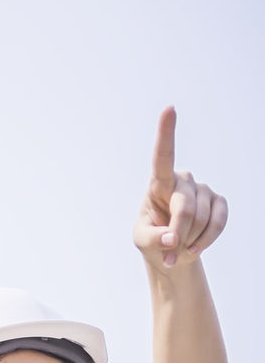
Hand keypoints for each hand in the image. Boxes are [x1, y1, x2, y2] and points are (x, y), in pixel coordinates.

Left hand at [133, 107, 227, 267]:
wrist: (172, 249)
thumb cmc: (152, 239)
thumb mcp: (143, 241)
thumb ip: (153, 239)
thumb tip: (172, 240)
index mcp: (158, 184)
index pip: (162, 157)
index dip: (166, 133)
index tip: (169, 109)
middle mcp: (182, 180)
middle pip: (185, 208)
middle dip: (178, 234)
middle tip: (170, 253)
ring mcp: (203, 189)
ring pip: (202, 218)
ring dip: (190, 240)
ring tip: (179, 247)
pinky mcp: (219, 202)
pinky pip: (219, 222)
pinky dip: (207, 240)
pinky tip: (196, 247)